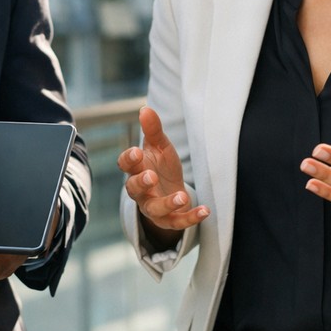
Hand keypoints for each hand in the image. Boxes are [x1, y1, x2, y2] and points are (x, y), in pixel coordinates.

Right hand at [117, 106, 208, 247]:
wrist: (171, 192)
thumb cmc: (161, 167)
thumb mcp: (160, 147)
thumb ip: (153, 130)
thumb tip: (145, 109)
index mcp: (136, 170)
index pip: (125, 165)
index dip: (129, 159)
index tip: (137, 152)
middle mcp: (140, 191)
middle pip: (134, 189)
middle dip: (142, 183)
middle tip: (152, 176)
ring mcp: (153, 207)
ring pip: (154, 209)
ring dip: (167, 204)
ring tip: (182, 197)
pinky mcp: (168, 220)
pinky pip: (177, 222)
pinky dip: (191, 218)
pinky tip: (206, 210)